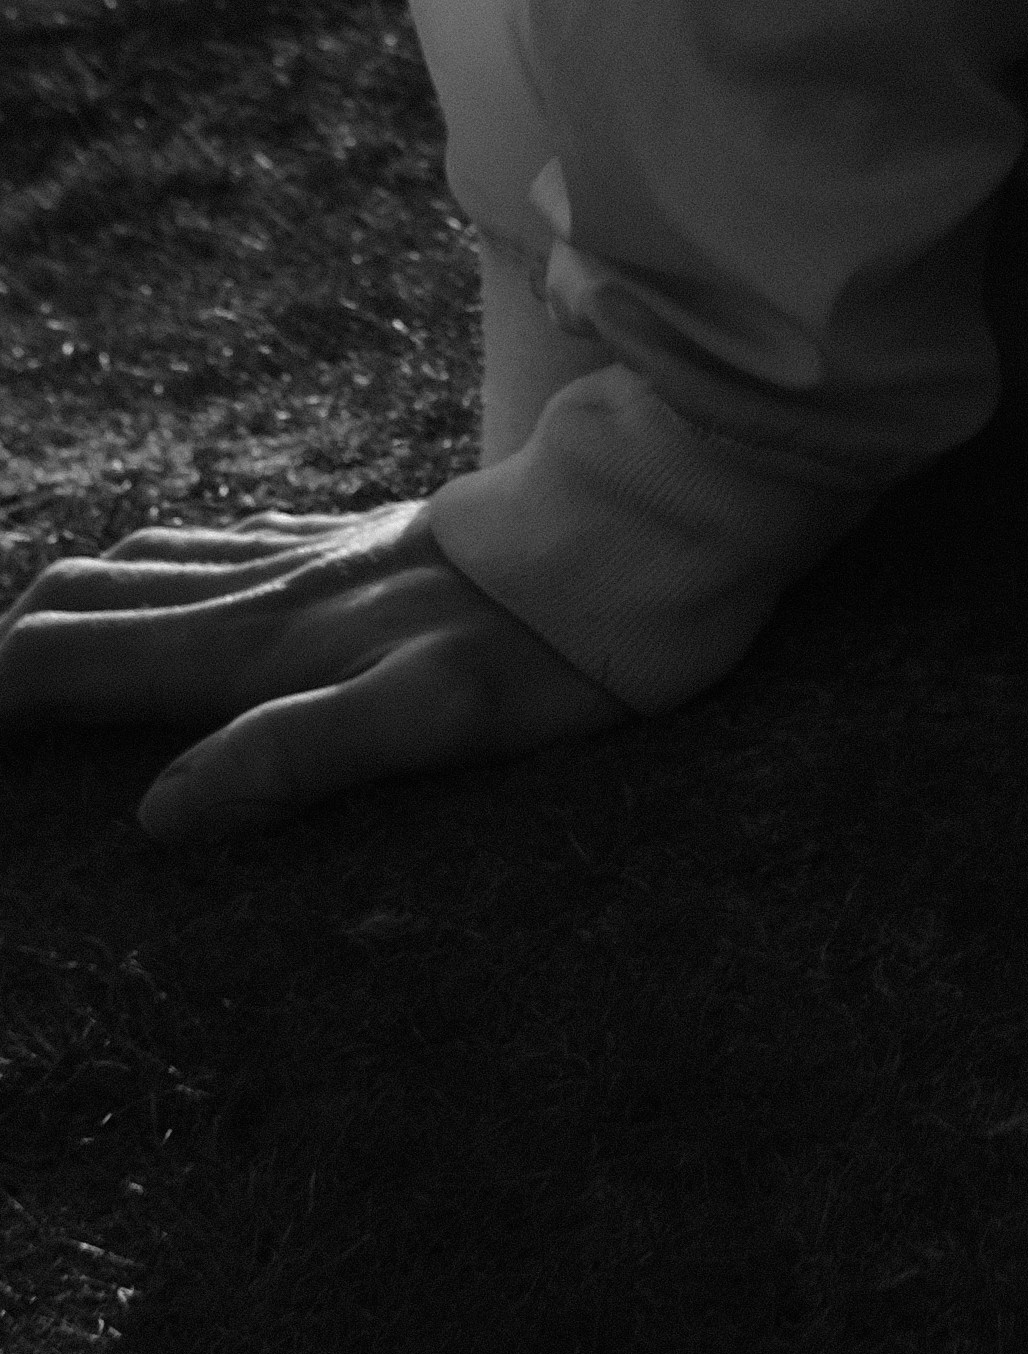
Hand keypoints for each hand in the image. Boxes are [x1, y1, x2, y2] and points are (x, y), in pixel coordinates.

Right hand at [0, 505, 623, 840]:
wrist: (639, 537)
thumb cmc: (547, 647)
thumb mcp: (431, 719)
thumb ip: (292, 755)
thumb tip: (154, 816)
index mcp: (260, 643)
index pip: (67, 659)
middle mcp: (264, 587)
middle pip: (80, 601)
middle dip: (2, 654)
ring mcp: (308, 552)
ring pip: (140, 563)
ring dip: (63, 606)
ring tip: (23, 661)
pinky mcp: (356, 537)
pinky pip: (214, 544)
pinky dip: (147, 573)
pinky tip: (158, 586)